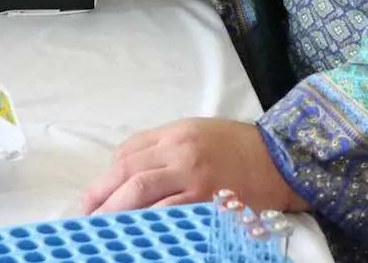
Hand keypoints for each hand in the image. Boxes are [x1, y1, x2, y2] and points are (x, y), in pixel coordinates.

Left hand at [80, 118, 308, 214]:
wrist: (281, 160)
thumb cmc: (238, 147)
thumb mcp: (197, 132)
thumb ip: (162, 146)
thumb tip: (125, 169)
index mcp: (176, 134)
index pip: (128, 154)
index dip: (104, 179)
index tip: (90, 199)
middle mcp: (182, 153)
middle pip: (129, 175)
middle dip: (101, 198)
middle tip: (86, 218)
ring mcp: (195, 179)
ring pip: (143, 195)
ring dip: (117, 214)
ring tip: (102, 231)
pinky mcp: (209, 202)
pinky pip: (170, 216)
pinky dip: (149, 225)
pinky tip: (137, 236)